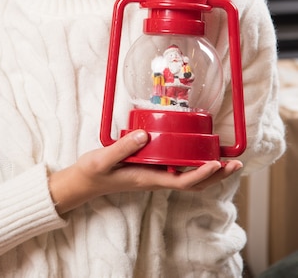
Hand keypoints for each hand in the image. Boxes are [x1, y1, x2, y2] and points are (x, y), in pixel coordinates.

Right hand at [49, 130, 242, 214]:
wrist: (83, 182)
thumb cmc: (93, 172)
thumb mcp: (103, 159)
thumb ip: (123, 147)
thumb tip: (146, 136)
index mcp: (148, 179)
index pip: (182, 181)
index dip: (202, 174)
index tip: (217, 163)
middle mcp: (155, 179)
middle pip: (193, 183)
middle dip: (216, 175)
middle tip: (235, 163)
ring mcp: (154, 175)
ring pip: (188, 177)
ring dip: (210, 171)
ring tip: (227, 160)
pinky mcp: (151, 169)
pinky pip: (178, 170)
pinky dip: (194, 164)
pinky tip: (199, 153)